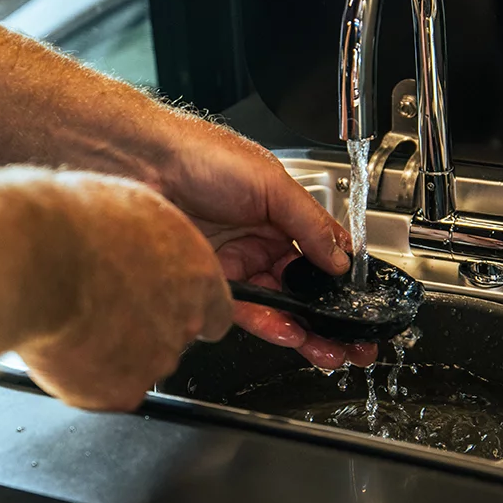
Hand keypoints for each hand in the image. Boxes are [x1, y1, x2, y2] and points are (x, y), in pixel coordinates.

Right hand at [18, 173, 234, 411]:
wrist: (34, 259)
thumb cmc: (74, 225)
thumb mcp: (134, 210)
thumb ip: (154, 245)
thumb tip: (146, 250)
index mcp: (198, 276)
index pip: (216, 313)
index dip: (184, 308)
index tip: (162, 304)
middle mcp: (183, 323)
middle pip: (173, 338)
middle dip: (143, 328)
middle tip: (105, 305)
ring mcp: (153, 361)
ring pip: (138, 365)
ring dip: (113, 349)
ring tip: (77, 317)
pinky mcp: (119, 391)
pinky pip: (104, 389)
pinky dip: (84, 374)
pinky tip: (65, 342)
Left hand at [152, 121, 378, 369]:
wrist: (143, 163)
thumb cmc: (200, 154)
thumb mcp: (270, 183)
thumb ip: (309, 222)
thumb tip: (340, 257)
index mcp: (280, 214)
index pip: (321, 254)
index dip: (342, 283)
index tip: (359, 306)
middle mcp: (258, 240)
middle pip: (302, 287)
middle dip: (328, 317)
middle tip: (352, 342)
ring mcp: (235, 263)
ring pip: (278, 305)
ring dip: (304, 329)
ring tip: (327, 348)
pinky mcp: (209, 281)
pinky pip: (246, 310)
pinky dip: (269, 325)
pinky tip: (289, 332)